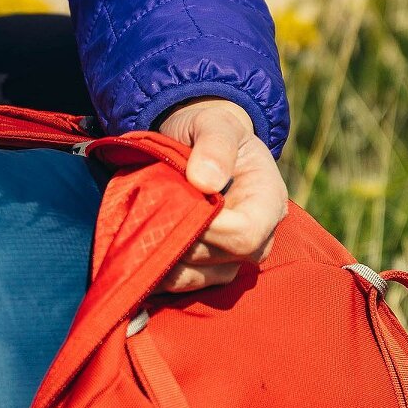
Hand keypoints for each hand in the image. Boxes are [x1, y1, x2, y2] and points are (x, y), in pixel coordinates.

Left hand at [155, 98, 287, 292]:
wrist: (197, 143)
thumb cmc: (209, 130)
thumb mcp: (214, 123)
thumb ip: (214, 144)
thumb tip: (205, 180)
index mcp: (268, 200)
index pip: (245, 234)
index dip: (209, 229)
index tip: (175, 207)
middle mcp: (258, 235)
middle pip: (222, 260)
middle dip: (181, 241)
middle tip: (147, 219)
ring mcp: (233, 255)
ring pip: (202, 278)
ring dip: (167, 262)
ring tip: (140, 236)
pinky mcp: (209, 266)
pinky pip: (186, 283)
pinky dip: (160, 274)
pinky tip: (139, 256)